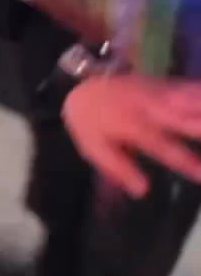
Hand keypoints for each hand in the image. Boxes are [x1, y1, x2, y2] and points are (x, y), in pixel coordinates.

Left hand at [62, 74, 200, 197]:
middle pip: (188, 120)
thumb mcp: (94, 148)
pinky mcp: (170, 84)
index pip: (166, 148)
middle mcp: (152, 109)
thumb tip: (142, 191)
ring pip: (195, 101)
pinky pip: (194, 87)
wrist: (86, 84)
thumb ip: (119, 168)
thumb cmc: (91, 122)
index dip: (187, 162)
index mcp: (134, 127)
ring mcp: (163, 93)